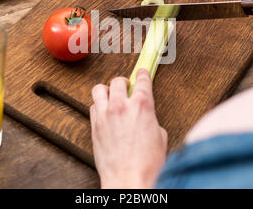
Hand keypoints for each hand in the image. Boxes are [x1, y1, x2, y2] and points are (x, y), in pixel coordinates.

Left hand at [90, 69, 167, 188]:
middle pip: (118, 80)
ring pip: (99, 89)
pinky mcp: (94, 126)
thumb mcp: (160, 136)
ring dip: (107, 90)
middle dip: (123, 82)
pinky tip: (104, 111)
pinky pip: (92, 106)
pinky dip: (98, 105)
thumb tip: (146, 117)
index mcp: (142, 106)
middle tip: (126, 87)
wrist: (128, 179)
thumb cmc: (146, 163)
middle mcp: (121, 106)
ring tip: (111, 96)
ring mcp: (105, 115)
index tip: (141, 73)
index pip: (142, 80)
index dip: (142, 74)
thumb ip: (151, 120)